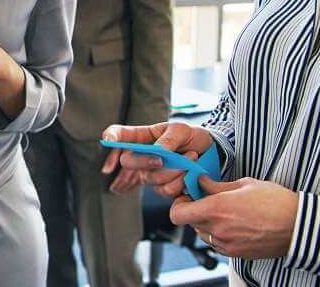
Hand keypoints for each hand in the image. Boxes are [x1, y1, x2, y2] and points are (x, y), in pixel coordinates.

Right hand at [101, 122, 215, 197]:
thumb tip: (158, 151)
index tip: (108, 142)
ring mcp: (150, 173)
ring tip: (190, 157)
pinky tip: (188, 173)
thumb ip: (168, 139)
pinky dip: (181, 181)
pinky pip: (164, 190)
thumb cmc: (192, 137)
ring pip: (151, 178)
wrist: (211, 155)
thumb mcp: (182, 130)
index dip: (110, 138)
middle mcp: (141, 156)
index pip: (118, 135)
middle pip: (127, 162)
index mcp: (141, 137)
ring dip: (174, 170)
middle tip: (163, 157)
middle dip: (145, 161)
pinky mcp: (162, 187)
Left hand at [170, 176, 298, 258]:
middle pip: (189, 222)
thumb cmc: (276, 202)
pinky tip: (233, 223)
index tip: (189, 195)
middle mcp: (218, 229)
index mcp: (217, 209)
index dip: (179, 204)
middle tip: (207, 200)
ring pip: (202, 233)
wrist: (300, 227)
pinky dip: (218, 234)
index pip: (178, 213)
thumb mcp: (245, 184)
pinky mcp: (235, 254)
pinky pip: (216, 243)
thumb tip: (200, 182)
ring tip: (224, 212)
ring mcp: (226, 244)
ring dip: (205, 223)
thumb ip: (216, 185)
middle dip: (194, 210)